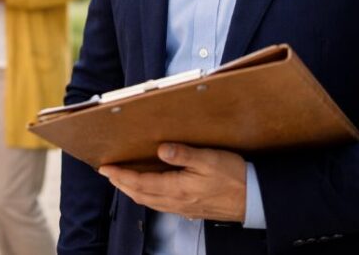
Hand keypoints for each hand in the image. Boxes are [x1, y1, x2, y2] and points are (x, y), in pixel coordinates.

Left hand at [98, 144, 247, 221]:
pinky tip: (148, 191)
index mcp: (178, 188)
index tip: (106, 168)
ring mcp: (182, 207)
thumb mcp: (209, 159)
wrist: (253, 198)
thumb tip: (161, 150)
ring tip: (122, 181)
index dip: (121, 175)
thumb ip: (184, 154)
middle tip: (108, 173)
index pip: (141, 183)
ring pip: (149, 201)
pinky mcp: (189, 208)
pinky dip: (147, 196)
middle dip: (122, 184)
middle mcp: (176, 200)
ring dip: (132, 191)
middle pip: (140, 194)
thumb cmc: (234, 177)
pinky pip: (160, 204)